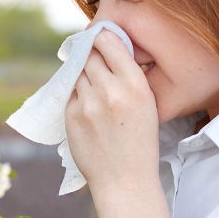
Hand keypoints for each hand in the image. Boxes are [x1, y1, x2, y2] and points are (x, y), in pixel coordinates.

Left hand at [64, 30, 158, 191]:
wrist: (125, 180)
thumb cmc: (139, 142)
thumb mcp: (148, 104)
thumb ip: (129, 77)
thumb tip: (108, 49)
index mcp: (135, 84)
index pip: (109, 42)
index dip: (101, 37)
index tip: (99, 37)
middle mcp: (110, 90)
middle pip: (90, 55)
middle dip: (91, 56)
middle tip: (95, 62)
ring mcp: (87, 103)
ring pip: (77, 73)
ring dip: (83, 76)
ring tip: (95, 90)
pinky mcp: (71, 115)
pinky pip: (70, 93)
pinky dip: (77, 95)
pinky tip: (88, 108)